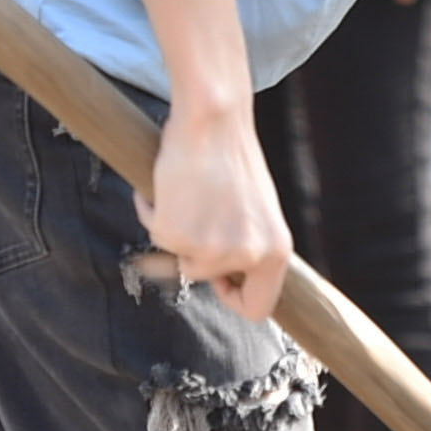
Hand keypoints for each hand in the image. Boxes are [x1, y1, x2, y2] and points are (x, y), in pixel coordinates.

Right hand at [137, 100, 292, 322]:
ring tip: (187, 194)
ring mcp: (209, 248)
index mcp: (276, 251)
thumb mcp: (259, 212)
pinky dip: (153, 211)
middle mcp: (246, 255)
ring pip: (180, 258)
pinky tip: (168, 185)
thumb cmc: (234, 159)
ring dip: (176, 230)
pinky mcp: (174, 234)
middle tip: (197, 214)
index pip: (258, 308)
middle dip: (195, 251)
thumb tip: (228, 279)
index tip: (221, 280)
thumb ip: (250, 246)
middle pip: (206, 278)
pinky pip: (155, 234)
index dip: (234, 297)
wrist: (214, 121)